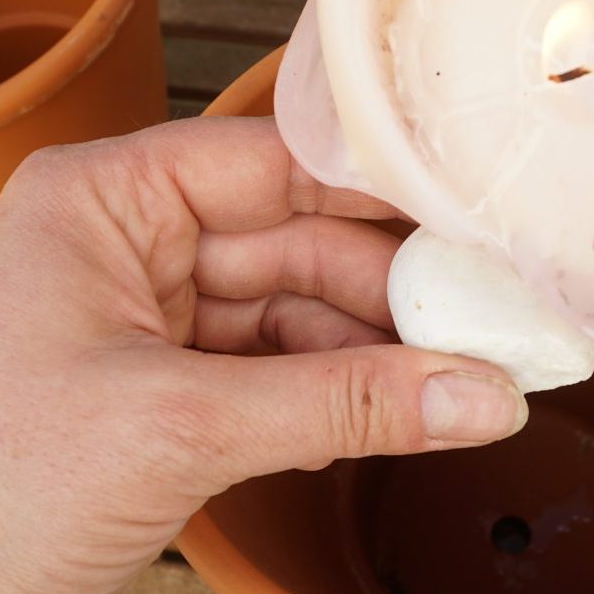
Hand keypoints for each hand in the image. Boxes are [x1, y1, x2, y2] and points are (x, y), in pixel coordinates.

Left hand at [0, 118, 525, 593]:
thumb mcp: (178, 430)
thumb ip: (341, 406)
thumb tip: (479, 397)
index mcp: (104, 203)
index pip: (273, 163)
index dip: (380, 193)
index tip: (475, 222)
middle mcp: (128, 247)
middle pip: (297, 243)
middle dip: (392, 294)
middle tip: (489, 328)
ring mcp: (146, 324)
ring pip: (294, 315)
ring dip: (376, 354)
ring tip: (462, 383)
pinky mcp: (162, 396)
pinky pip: (274, 375)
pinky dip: (335, 398)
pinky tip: (396, 415)